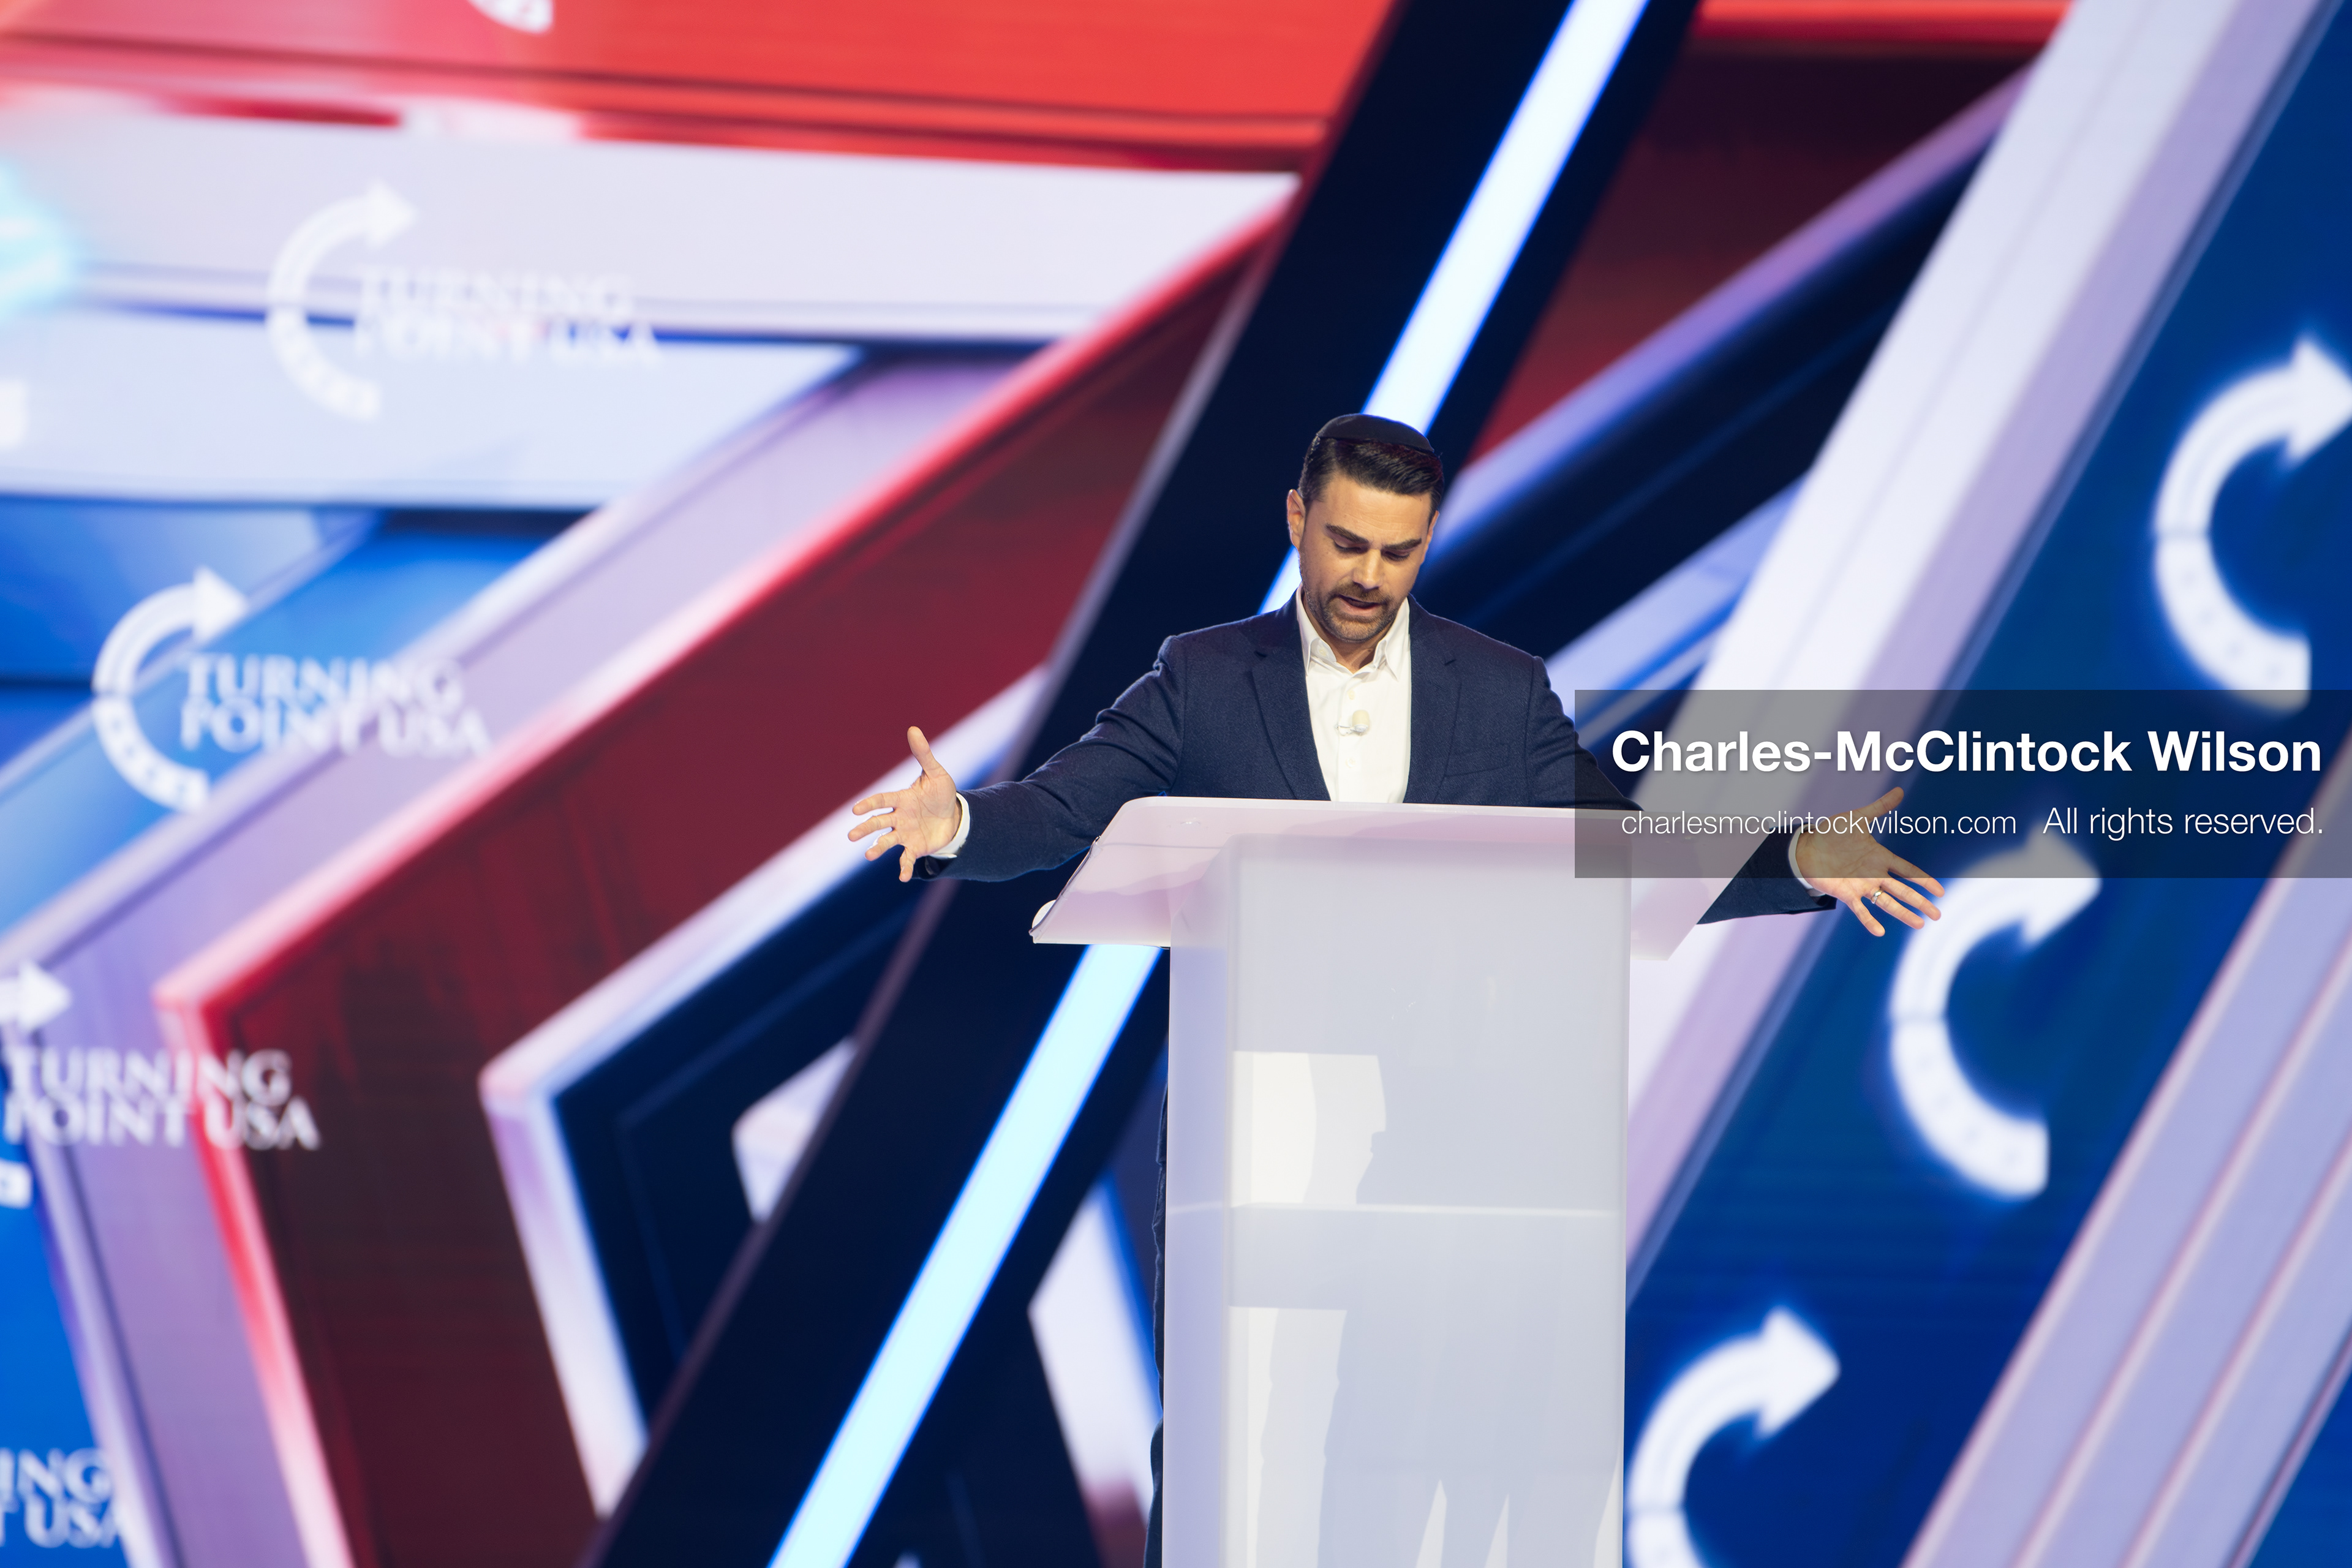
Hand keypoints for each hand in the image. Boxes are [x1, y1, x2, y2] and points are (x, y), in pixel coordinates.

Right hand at [849, 727, 962, 882]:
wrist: (954, 816)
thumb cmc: (941, 793)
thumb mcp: (936, 773)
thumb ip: (923, 754)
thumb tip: (913, 729)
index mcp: (901, 799)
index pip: (882, 800)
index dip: (869, 804)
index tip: (855, 810)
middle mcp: (899, 817)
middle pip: (878, 822)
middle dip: (865, 828)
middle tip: (851, 835)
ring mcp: (905, 833)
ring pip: (887, 841)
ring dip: (877, 848)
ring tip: (868, 855)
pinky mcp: (915, 847)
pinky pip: (906, 858)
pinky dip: (903, 867)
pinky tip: (901, 877)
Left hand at [1794, 786, 1944, 935]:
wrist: (1807, 846)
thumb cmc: (1833, 832)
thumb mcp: (1858, 818)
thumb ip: (1879, 808)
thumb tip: (1899, 790)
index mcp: (1880, 857)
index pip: (1908, 870)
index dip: (1924, 880)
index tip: (1940, 891)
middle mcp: (1874, 874)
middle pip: (1903, 890)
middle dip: (1920, 902)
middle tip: (1938, 915)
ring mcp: (1861, 885)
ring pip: (1887, 902)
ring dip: (1903, 913)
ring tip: (1920, 925)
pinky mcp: (1846, 893)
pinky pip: (1860, 909)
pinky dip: (1868, 920)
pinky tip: (1879, 932)